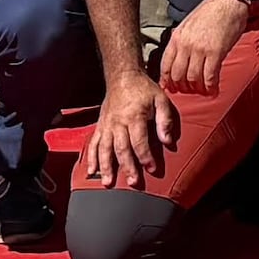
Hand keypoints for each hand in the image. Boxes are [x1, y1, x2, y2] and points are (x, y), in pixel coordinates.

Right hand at [81, 73, 174, 192]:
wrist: (122, 76)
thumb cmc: (144, 89)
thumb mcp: (160, 99)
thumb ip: (165, 120)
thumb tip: (167, 141)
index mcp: (134, 116)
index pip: (140, 141)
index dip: (146, 157)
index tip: (152, 169)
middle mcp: (118, 122)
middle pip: (121, 148)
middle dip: (127, 167)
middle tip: (133, 182)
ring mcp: (107, 125)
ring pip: (104, 148)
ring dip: (106, 167)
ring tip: (108, 182)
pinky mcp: (100, 125)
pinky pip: (93, 143)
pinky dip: (91, 158)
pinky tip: (91, 171)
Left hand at [160, 0, 247, 98]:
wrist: (229, 2)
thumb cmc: (211, 11)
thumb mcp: (189, 23)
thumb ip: (182, 40)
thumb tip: (178, 57)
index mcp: (177, 37)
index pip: (165, 65)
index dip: (167, 79)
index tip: (170, 87)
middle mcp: (186, 44)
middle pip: (178, 75)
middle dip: (182, 87)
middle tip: (189, 91)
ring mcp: (200, 49)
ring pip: (193, 78)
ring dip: (198, 89)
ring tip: (203, 91)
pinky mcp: (216, 52)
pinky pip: (210, 76)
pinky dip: (211, 87)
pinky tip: (213, 90)